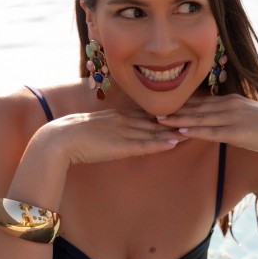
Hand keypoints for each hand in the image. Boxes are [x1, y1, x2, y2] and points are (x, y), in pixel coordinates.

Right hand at [44, 108, 185, 165]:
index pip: (147, 114)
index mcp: (118, 115)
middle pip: (156, 121)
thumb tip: (118, 138)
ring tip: (194, 130)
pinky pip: (145, 144)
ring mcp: (124, 132)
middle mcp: (124, 120)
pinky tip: (175, 143)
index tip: (183, 113)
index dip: (166, 115)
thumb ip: (110, 131)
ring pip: (155, 132)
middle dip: (177, 120)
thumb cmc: (74, 136)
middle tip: (196, 118)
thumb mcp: (96, 129)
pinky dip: (161, 143)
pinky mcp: (121, 145)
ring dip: (175, 132)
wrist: (61, 139)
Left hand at [156, 94, 257, 158]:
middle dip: (172, 108)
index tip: (161, 102)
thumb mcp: (245, 116)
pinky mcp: (236, 132)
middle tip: (150, 109)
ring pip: (199, 118)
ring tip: (158, 119)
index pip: (199, 100)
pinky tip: (181, 130)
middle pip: (194, 107)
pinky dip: (195, 130)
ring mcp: (231, 118)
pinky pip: (211, 132)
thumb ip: (228, 115)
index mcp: (229, 101)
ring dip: (177, 118)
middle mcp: (227, 106)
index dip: (179, 102)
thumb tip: (214, 119)